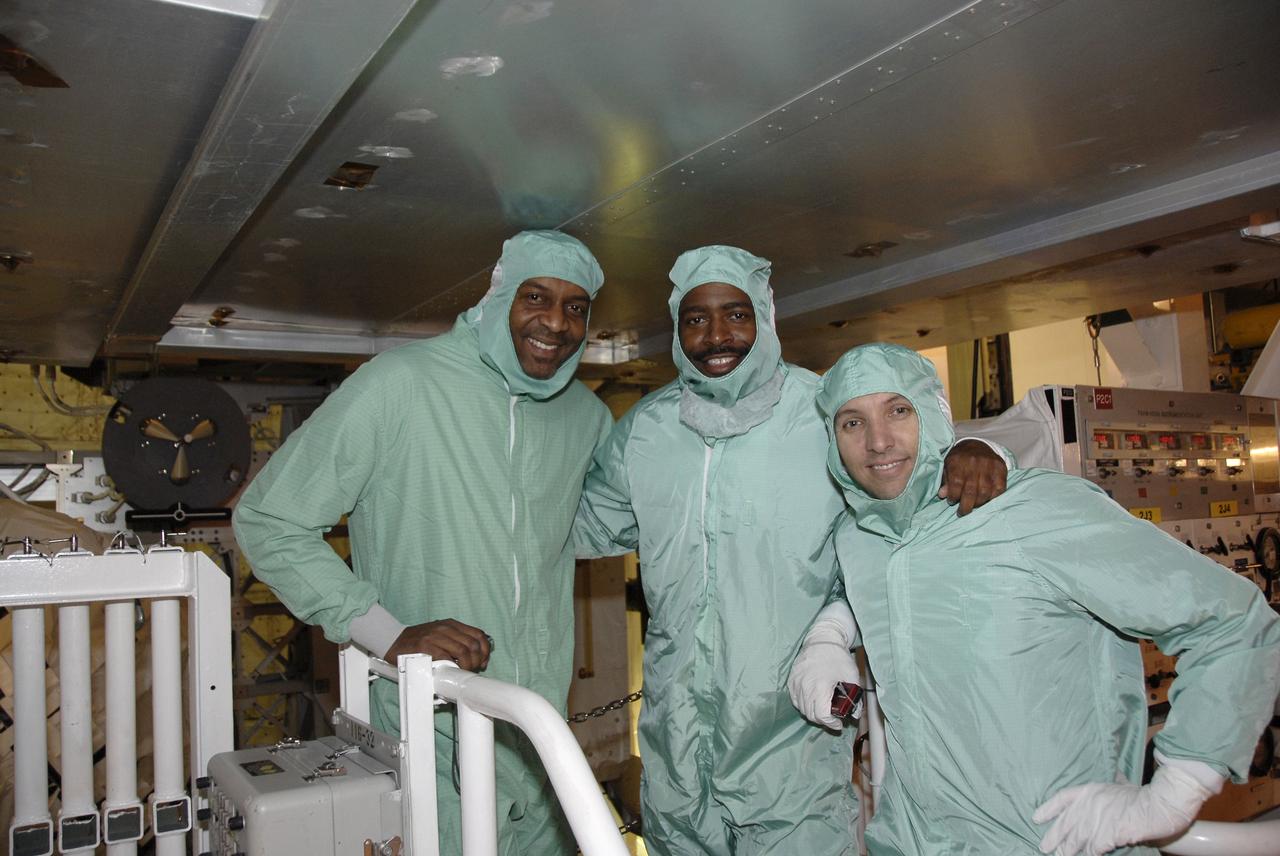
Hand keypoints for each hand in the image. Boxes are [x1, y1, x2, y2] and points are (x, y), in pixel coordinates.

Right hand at [384, 619, 492, 670]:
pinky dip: (452, 666)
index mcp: (452, 624)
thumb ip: (456, 641)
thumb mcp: (440, 635)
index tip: (483, 662)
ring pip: (463, 651)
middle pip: (473, 644)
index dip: (485, 651)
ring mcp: (435, 636)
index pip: (479, 635)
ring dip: (467, 666)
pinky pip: (446, 657)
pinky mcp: (425, 646)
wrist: (392, 640)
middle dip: (477, 661)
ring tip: (462, 672)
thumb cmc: (418, 641)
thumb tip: (477, 656)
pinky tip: (450, 672)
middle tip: (472, 670)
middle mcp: (445, 627)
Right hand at [788, 602, 860, 730]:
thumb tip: (855, 714)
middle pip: (811, 714)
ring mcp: (796, 683)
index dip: (831, 723)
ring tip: (823, 710)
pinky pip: (795, 699)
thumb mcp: (851, 676)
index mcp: (820, 687)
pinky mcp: (792, 680)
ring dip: (813, 713)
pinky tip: (812, 701)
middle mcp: (804, 687)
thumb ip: (855, 697)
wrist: (822, 639)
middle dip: (823, 720)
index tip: (839, 724)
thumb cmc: (837, 656)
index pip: (821, 715)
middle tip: (833, 718)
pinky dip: (803, 705)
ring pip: (802, 708)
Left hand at [939, 439, 1007, 514]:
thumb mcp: (947, 466)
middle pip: (970, 491)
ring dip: (979, 503)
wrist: (977, 445)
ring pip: (985, 492)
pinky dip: (993, 498)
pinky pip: (999, 489)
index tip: (951, 501)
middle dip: (966, 506)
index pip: (955, 484)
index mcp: (958, 462)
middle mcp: (974, 463)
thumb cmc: (959, 459)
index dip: (953, 497)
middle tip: (962, 512)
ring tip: (974, 506)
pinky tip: (986, 500)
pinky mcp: (1001, 468)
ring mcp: (989, 465)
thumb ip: (945, 480)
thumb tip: (942, 495)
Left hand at [1034, 758, 1221, 855]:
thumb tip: (1111, 774)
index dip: (1048, 809)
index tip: (1036, 818)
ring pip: (1077, 838)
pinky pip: (1094, 848)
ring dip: (1069, 850)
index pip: (1061, 798)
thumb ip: (1111, 784)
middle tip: (1044, 847)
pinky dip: (1089, 854)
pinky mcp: (1108, 834)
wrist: (1159, 804)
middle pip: (1065, 823)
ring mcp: (1098, 819)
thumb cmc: (1143, 795)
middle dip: (1054, 837)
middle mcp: (1089, 804)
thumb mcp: (1120, 784)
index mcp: (1090, 790)